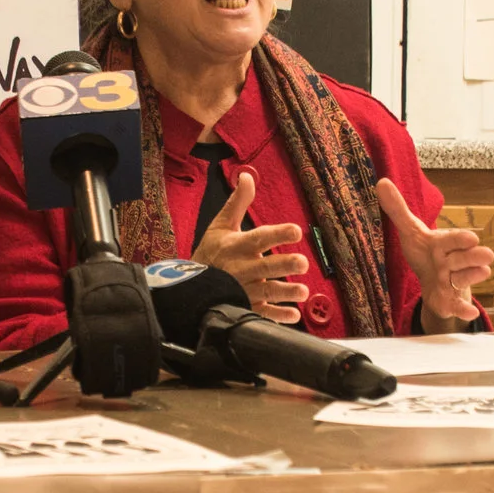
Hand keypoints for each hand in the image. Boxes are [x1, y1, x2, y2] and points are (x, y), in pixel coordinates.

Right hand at [190, 170, 309, 323]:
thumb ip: (238, 202)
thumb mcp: (221, 225)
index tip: (296, 230)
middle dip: (284, 265)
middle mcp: (241, 269)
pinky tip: (294, 316)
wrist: (190, 287)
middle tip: (303, 262)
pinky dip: (278, 317)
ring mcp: (244, 291)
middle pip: (265, 267)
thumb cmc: (211, 253)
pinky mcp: (245, 308)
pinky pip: (262, 314)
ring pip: (266, 292)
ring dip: (285, 293)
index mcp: (237, 246)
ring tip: (303, 291)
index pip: (259, 237)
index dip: (277, 234)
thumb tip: (247, 175)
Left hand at [376, 178, 493, 329]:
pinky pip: (458, 305)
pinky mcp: (450, 300)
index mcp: (444, 244)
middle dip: (474, 257)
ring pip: (466, 279)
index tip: (471, 238)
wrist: (432, 280)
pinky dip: (463, 309)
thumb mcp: (410, 232)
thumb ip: (398, 210)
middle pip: (466, 258)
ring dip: (472, 277)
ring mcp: (454, 281)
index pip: (454, 239)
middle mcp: (453, 261)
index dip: (461, 239)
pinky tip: (469, 312)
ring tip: (482, 273)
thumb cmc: (425, 253)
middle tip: (486, 254)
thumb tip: (381, 182)